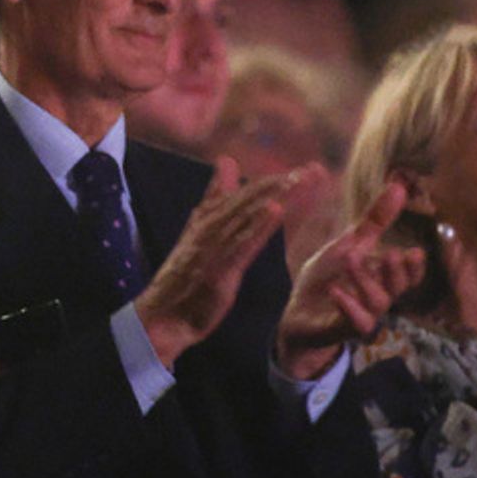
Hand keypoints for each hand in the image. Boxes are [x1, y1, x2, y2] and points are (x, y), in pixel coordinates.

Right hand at [136, 159, 322, 368]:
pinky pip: (241, 243)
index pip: (243, 193)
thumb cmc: (182, 276)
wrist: (163, 315)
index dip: (272, 180)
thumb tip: (227, 163)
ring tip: (299, 180)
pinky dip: (258, 225)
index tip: (305, 169)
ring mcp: (213, 246)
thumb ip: (215, 198)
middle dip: (280, 183)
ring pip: (247, 214)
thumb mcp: (199, 231)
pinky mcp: (219, 268)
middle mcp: (209, 226)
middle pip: (248, 199)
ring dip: (274, 196)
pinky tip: (275, 210)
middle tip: (313, 170)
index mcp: (206, 218)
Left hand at [275, 181, 424, 378]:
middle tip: (393, 253)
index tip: (416, 251)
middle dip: (397, 271)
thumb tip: (398, 185)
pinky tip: (336, 290)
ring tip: (351, 257)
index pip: (410, 275)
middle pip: (397, 288)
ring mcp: (362, 314)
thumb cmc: (329, 277)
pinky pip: (355, 322)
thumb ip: (374, 221)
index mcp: (382, 278)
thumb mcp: (349, 244)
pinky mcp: (343, 328)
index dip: (415, 267)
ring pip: (376, 303)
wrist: (299, 312)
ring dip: (365, 280)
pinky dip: (348, 305)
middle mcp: (378, 298)